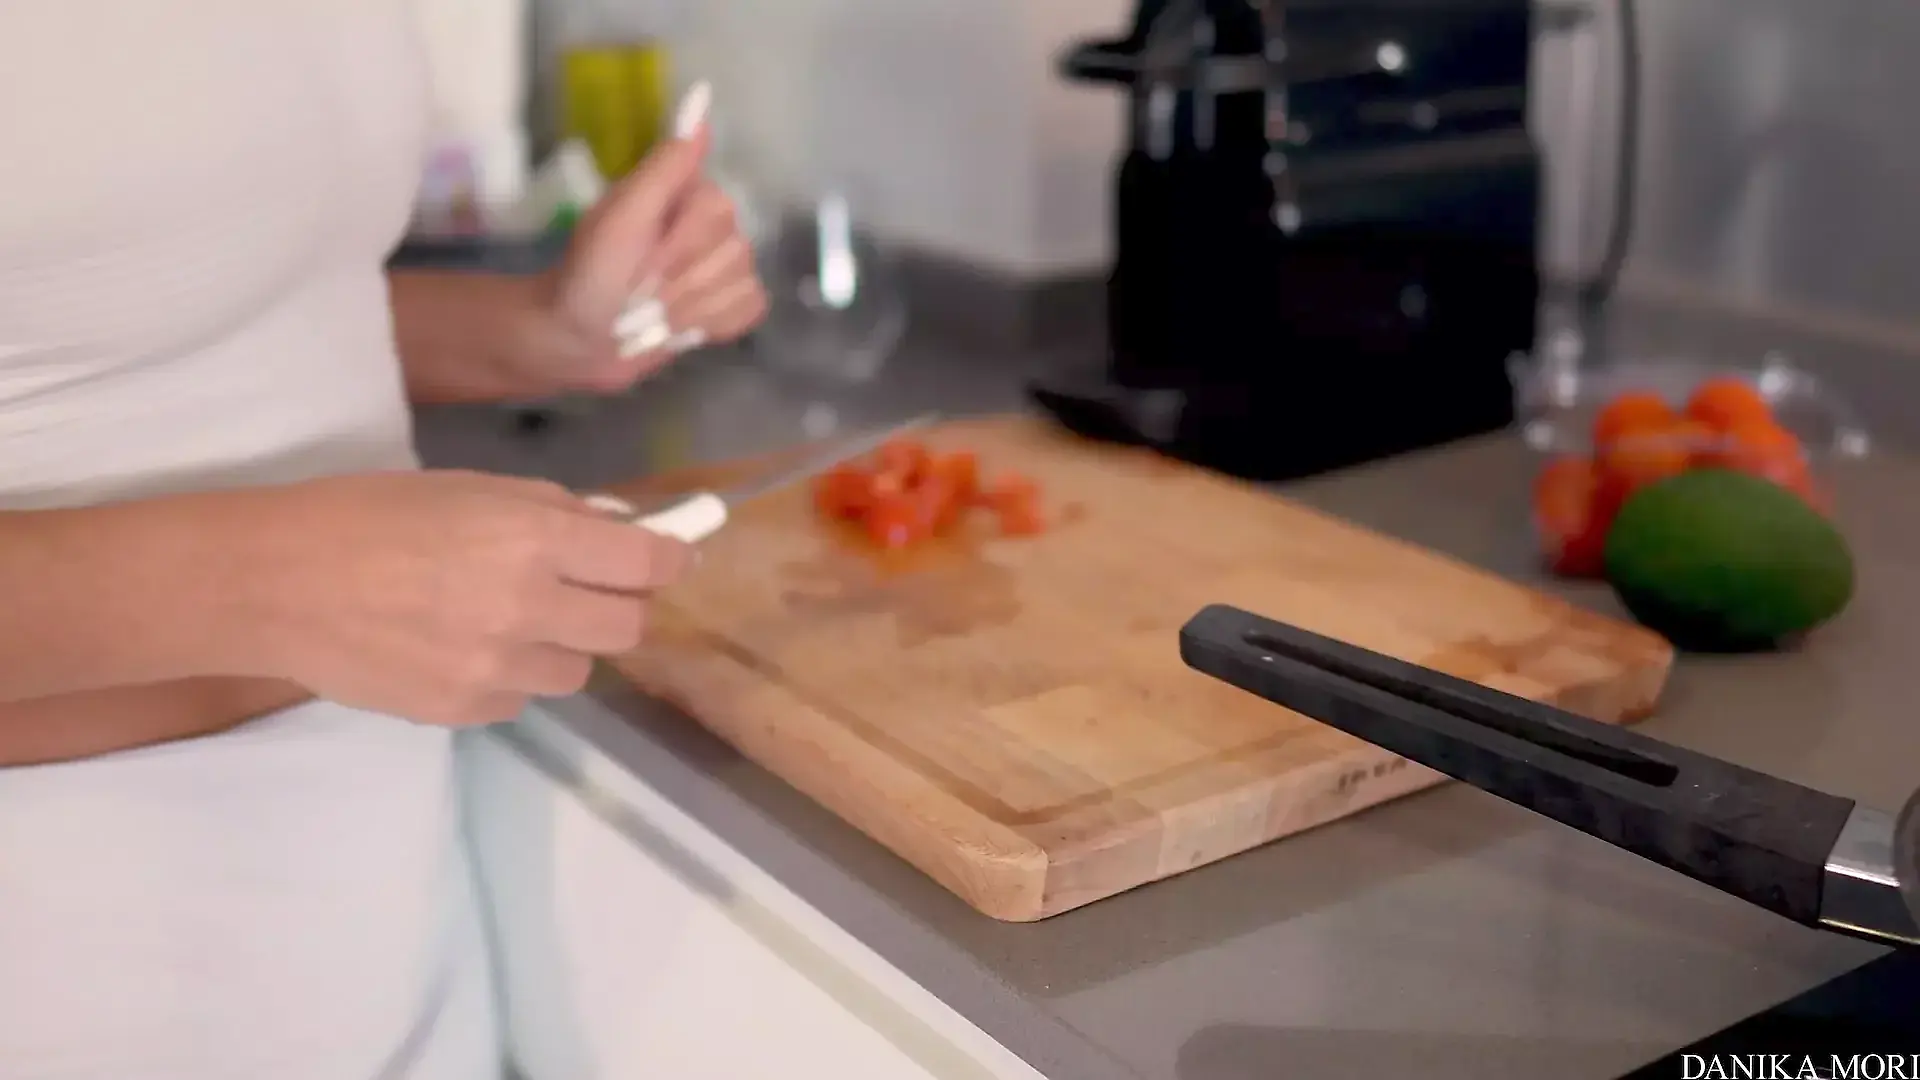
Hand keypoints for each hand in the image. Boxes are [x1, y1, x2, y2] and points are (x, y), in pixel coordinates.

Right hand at [234, 471, 691, 725]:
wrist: (275, 584)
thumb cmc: (368, 515)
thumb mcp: (469, 488)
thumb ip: (552, 511)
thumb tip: (619, 529)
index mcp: (531, 538)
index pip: (645, 561)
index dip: (670, 557)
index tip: (674, 555)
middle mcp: (526, 606)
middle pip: (628, 626)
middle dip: (620, 604)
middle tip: (590, 588)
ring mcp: (497, 667)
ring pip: (578, 670)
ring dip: (562, 644)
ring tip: (505, 617)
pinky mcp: (465, 710)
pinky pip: (522, 698)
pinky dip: (511, 674)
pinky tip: (461, 646)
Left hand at [535, 82, 769, 393]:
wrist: (575, 337)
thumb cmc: (589, 272)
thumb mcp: (621, 214)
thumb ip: (666, 165)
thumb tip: (700, 100)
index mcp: (686, 195)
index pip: (720, 212)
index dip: (681, 245)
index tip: (642, 257)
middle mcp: (712, 226)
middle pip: (735, 253)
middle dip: (682, 283)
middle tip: (641, 290)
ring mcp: (724, 268)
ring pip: (741, 285)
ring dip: (691, 309)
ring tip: (653, 314)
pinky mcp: (728, 306)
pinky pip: (750, 308)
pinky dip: (713, 325)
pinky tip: (680, 328)